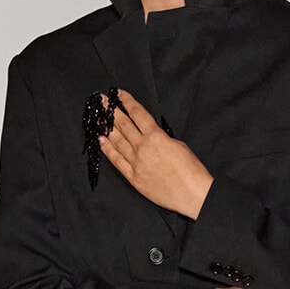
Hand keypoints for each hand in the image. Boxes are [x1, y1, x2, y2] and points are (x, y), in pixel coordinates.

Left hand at [99, 89, 213, 218]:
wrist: (191, 193)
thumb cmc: (190, 171)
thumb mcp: (178, 145)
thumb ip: (161, 138)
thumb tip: (151, 136)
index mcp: (156, 137)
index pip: (137, 113)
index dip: (127, 101)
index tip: (119, 94)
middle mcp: (143, 148)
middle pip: (123, 125)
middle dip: (111, 111)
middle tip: (102, 101)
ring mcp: (136, 163)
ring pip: (117, 141)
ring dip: (106, 128)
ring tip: (98, 118)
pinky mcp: (133, 177)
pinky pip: (117, 161)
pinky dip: (108, 150)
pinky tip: (101, 140)